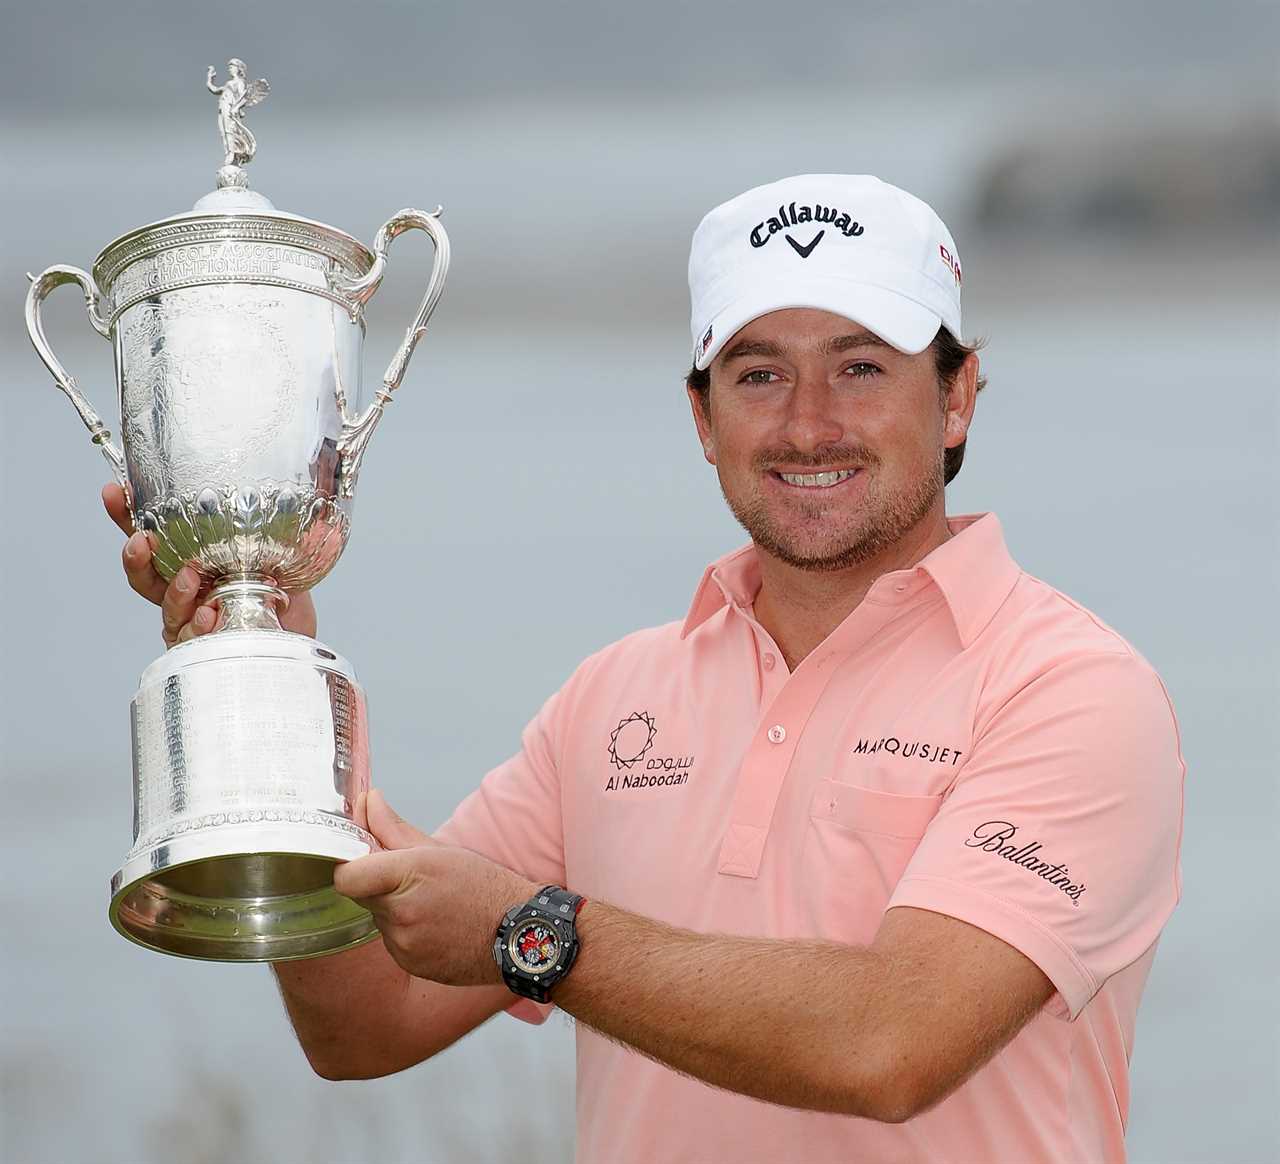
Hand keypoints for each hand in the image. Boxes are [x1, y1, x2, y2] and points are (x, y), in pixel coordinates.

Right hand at [102, 482, 316, 646]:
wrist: (298, 639)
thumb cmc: (283, 595)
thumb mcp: (288, 554)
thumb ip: (295, 531)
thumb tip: (322, 500)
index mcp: (195, 556)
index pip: (154, 531)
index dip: (130, 513)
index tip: (117, 490)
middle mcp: (186, 588)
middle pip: (145, 572)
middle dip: (136, 555)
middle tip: (141, 540)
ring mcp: (191, 619)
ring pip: (166, 607)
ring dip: (174, 591)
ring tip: (190, 576)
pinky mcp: (203, 647)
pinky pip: (191, 638)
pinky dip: (200, 624)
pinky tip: (211, 613)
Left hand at [334, 789, 537, 986]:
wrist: (518, 934)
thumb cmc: (484, 885)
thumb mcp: (440, 849)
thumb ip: (393, 827)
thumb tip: (366, 800)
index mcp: (408, 874)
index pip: (346, 876)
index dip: (348, 867)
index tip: (360, 861)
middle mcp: (401, 913)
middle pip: (362, 894)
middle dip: (378, 884)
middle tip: (413, 880)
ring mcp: (404, 943)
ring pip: (378, 918)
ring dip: (394, 909)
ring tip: (433, 904)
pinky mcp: (408, 964)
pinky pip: (392, 941)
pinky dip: (406, 932)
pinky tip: (436, 926)